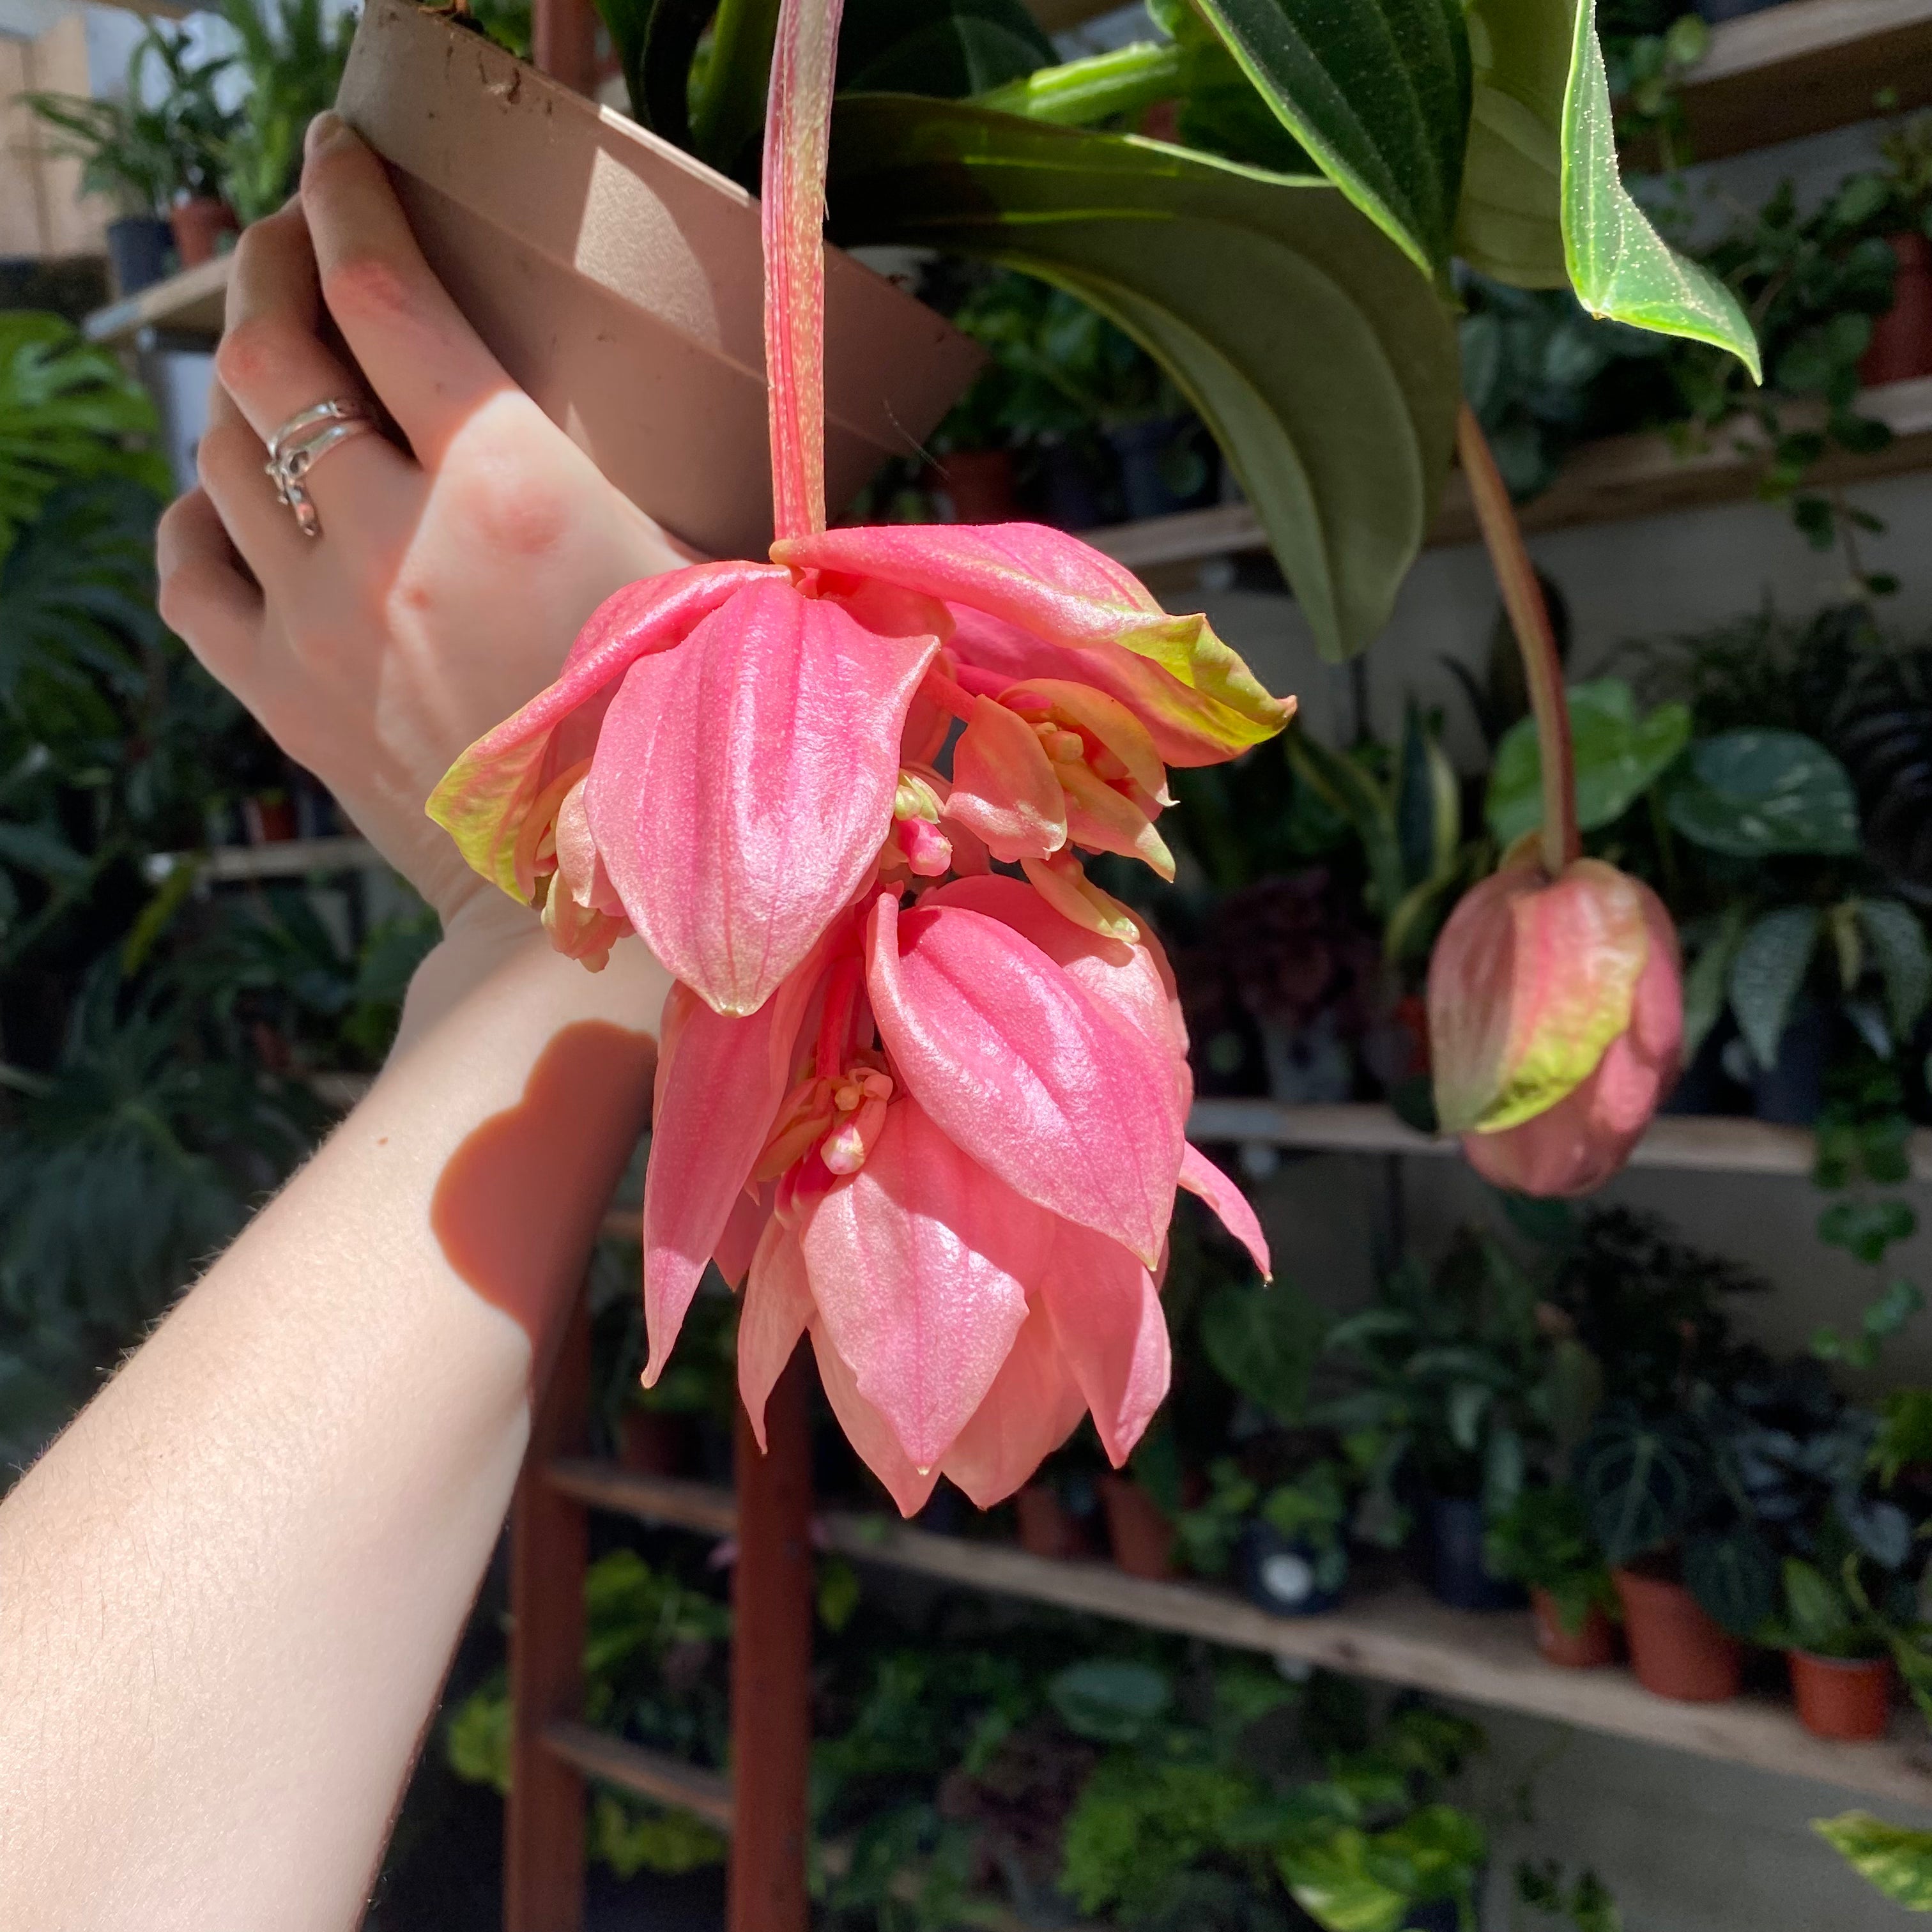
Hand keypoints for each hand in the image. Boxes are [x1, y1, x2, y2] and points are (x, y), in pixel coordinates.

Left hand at [158, 112, 690, 924]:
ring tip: (279, 351)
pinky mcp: (280, 694)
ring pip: (225, 445)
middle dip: (275, 260)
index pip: (384, 290)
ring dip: (242, 376)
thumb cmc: (688, 738)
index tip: (337, 149)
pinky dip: (198, 513)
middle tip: (302, 233)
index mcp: (515, 489)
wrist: (599, 908)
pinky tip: (236, 496)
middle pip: (276, 345)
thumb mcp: (717, 586)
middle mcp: (395, 538)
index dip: (348, 196)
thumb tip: (788, 395)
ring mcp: (319, 619)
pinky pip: (190, 568)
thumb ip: (699, 486)